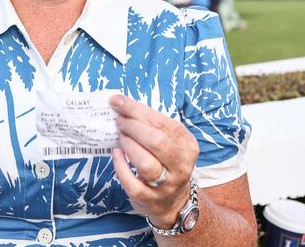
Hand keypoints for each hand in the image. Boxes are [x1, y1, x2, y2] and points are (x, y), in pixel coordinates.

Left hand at [110, 94, 198, 228]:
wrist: (173, 201)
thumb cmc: (166, 161)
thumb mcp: (168, 141)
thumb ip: (150, 124)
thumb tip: (121, 104)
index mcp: (187, 145)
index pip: (162, 122)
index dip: (137, 110)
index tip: (117, 101)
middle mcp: (181, 165)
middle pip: (156, 141)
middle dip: (133, 126)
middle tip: (118, 120)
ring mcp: (166, 184)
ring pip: (146, 163)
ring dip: (128, 145)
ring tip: (120, 136)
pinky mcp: (149, 199)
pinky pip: (132, 182)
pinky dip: (120, 166)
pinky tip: (116, 154)